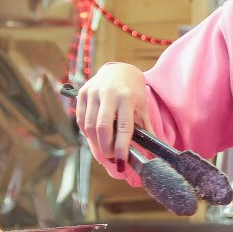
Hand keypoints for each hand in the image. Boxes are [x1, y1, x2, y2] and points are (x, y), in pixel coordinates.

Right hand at [75, 63, 149, 183]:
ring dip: (95, 143)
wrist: (120, 69)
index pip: (124, 127)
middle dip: (106, 148)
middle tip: (111, 156)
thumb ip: (146, 130)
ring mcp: (94, 92)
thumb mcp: (142, 107)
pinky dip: (86, 132)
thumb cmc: (132, 91)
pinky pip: (81, 119)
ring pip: (89, 126)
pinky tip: (94, 136)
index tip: (121, 162)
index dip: (121, 147)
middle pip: (103, 128)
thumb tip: (151, 155)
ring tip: (104, 149)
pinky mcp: (83, 93)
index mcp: (127, 97)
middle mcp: (109, 93)